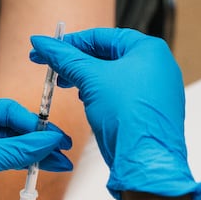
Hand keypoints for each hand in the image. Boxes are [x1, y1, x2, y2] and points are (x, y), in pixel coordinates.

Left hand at [0, 98, 71, 199]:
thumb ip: (17, 149)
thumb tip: (48, 140)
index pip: (5, 110)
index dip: (32, 122)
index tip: (54, 136)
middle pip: (11, 127)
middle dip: (38, 139)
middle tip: (63, 149)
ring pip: (11, 146)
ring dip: (35, 154)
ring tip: (61, 163)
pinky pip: (6, 161)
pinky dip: (24, 164)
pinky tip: (42, 168)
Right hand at [29, 27, 200, 199]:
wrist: (146, 163)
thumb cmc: (130, 119)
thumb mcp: (90, 80)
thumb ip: (64, 58)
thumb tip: (42, 44)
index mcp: (149, 50)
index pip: (102, 36)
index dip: (70, 43)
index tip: (48, 49)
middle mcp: (157, 66)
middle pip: (107, 55)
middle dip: (77, 62)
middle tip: (53, 70)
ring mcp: (156, 90)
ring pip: (113, 76)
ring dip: (87, 79)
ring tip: (68, 86)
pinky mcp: (150, 111)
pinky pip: (121, 95)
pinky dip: (101, 95)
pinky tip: (87, 103)